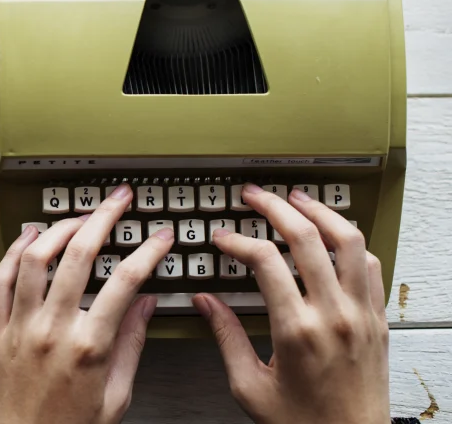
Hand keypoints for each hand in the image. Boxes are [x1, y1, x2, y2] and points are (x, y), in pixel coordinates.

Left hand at [0, 184, 174, 423]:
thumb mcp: (117, 395)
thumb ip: (131, 344)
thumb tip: (145, 304)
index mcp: (89, 347)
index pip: (126, 282)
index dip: (147, 252)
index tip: (159, 237)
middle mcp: (53, 330)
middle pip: (79, 255)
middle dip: (103, 218)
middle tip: (117, 201)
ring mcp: (21, 327)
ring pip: (35, 258)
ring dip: (58, 228)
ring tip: (77, 215)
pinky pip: (0, 279)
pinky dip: (14, 251)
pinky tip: (29, 236)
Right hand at [192, 183, 388, 423]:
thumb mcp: (249, 386)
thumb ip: (226, 337)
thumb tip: (205, 302)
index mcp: (296, 331)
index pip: (265, 261)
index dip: (237, 241)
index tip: (223, 238)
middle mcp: (333, 316)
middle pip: (306, 238)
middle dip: (274, 207)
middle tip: (254, 196)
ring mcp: (361, 314)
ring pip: (348, 241)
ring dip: (320, 212)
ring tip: (297, 199)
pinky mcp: (377, 320)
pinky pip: (370, 265)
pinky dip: (351, 242)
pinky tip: (333, 236)